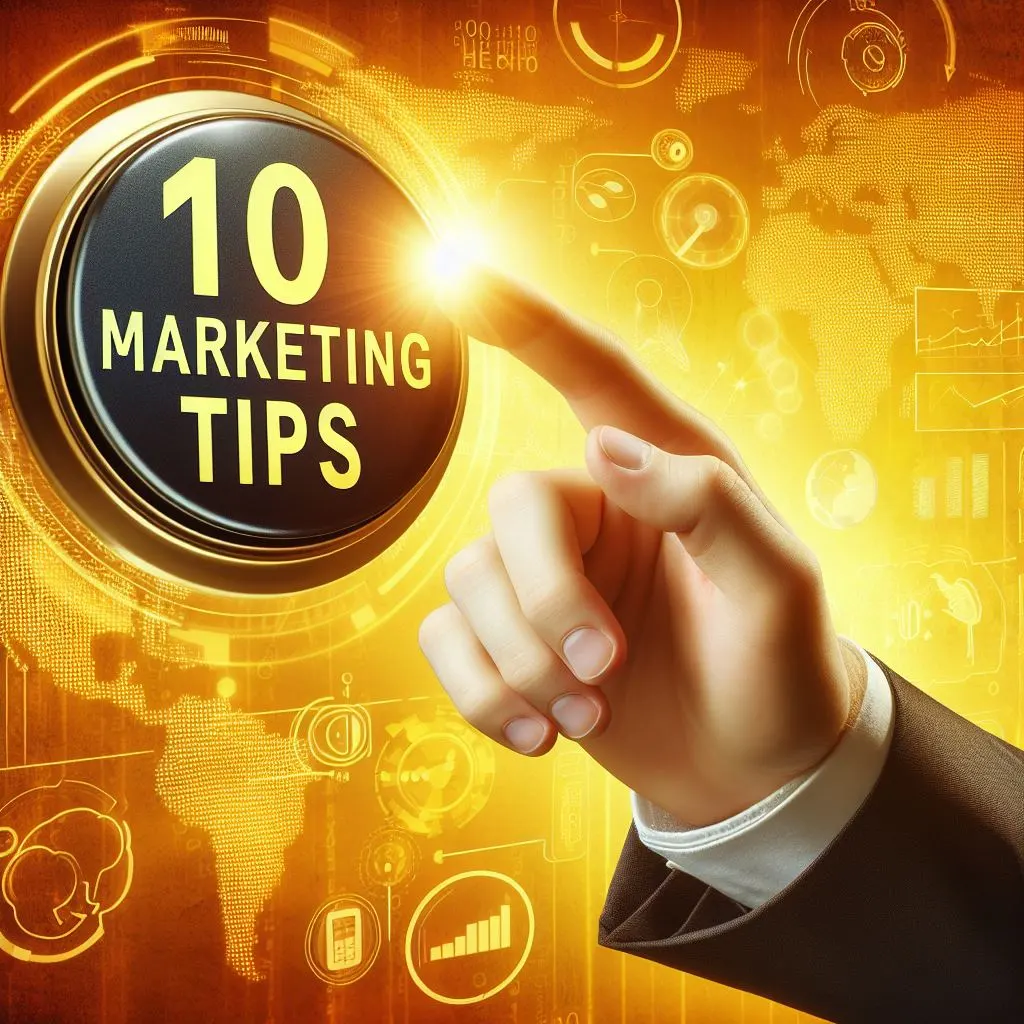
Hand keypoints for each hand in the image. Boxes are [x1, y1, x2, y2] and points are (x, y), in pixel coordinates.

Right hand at [418, 266, 866, 826]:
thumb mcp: (780, 586)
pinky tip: (539, 736)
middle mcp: (592, 508)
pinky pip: (445, 643)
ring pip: (469, 585)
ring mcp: (545, 575)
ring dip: (523, 666)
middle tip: (605, 672)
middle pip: (511, 509)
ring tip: (587, 716)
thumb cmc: (778, 667)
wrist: (750, 770)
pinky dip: (483, 696)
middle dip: (547, 603)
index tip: (450, 271)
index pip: (587, 372)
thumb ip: (710, 503)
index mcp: (662, 471)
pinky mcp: (511, 639)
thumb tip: (603, 447)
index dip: (519, 319)